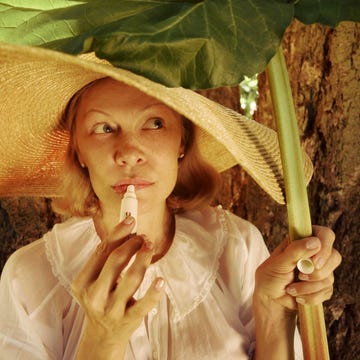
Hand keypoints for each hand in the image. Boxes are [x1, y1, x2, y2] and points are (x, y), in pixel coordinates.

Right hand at [71, 216, 164, 358]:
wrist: (102, 335)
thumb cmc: (101, 298)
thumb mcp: (95, 280)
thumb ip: (107, 258)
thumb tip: (128, 230)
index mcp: (83, 282)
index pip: (101, 251)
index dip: (118, 232)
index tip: (131, 219)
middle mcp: (95, 295)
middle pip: (116, 260)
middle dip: (132, 243)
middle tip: (143, 236)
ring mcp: (112, 309)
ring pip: (132, 278)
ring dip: (144, 258)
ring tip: (150, 246)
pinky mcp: (128, 320)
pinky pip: (144, 304)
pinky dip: (154, 292)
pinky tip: (161, 280)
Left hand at [254, 225, 341, 311]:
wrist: (270, 298)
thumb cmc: (270, 276)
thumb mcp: (279, 262)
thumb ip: (295, 250)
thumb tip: (315, 242)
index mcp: (302, 241)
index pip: (325, 235)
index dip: (324, 247)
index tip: (314, 263)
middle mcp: (314, 253)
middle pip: (334, 256)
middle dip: (317, 272)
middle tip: (301, 276)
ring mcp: (320, 270)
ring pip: (330, 277)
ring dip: (308, 287)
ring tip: (290, 288)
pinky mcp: (323, 286)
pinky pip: (327, 291)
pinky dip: (310, 296)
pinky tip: (297, 296)